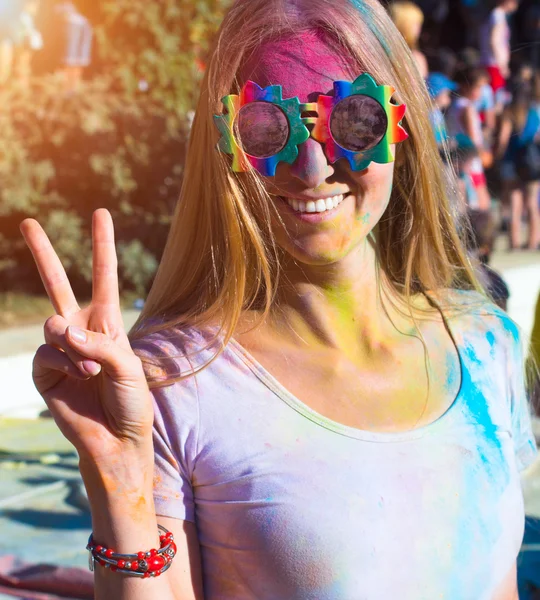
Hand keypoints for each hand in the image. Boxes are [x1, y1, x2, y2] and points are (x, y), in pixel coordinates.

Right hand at [20, 209, 153, 463]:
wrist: (116, 439)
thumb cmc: (130, 402)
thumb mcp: (127, 367)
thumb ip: (97, 343)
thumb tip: (60, 328)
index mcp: (108, 323)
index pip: (104, 277)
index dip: (102, 245)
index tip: (101, 213)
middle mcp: (82, 330)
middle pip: (58, 284)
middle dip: (43, 254)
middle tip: (27, 222)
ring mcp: (61, 350)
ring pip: (52, 323)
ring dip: (73, 346)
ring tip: (90, 369)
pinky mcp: (44, 371)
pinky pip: (47, 353)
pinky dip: (64, 363)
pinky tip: (80, 378)